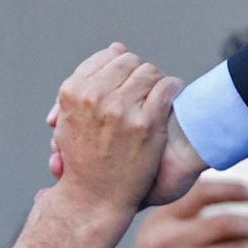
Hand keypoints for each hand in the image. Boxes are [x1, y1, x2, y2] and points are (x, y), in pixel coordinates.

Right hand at [48, 46, 180, 219]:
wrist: (95, 200)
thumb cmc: (85, 159)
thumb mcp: (73, 118)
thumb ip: (91, 80)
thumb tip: (117, 46)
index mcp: (73, 92)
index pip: (107, 57)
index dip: (121, 67)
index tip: (128, 82)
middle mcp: (95, 97)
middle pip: (130, 61)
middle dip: (139, 73)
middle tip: (146, 88)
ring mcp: (120, 110)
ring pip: (150, 72)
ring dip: (157, 82)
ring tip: (159, 95)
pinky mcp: (146, 124)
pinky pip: (167, 89)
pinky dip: (174, 88)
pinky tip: (174, 95)